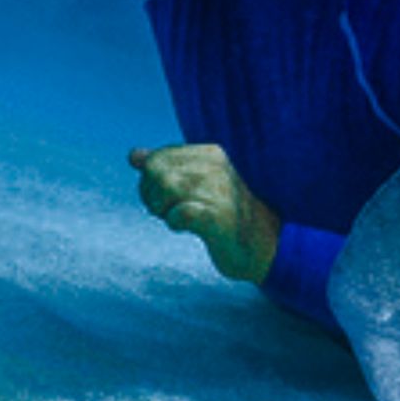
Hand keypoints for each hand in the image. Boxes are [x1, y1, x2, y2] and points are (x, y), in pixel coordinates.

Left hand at [130, 141, 278, 283]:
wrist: (265, 246)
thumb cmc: (226, 215)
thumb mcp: (197, 185)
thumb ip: (166, 168)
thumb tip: (133, 155)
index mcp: (209, 154)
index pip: (157, 158)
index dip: (151, 183)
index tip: (167, 200)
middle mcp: (215, 166)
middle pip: (156, 171)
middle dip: (152, 196)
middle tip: (169, 212)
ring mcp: (218, 190)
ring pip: (164, 188)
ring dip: (163, 210)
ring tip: (180, 220)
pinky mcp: (217, 218)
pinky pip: (179, 213)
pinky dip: (175, 222)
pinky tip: (187, 228)